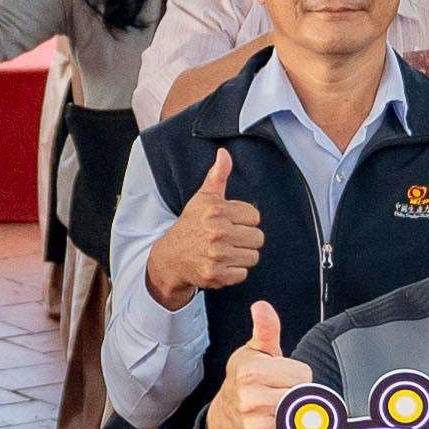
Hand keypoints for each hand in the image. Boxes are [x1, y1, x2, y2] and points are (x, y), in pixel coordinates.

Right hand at [150, 179, 267, 306]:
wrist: (171, 257)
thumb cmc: (191, 225)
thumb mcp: (203, 198)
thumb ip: (218, 175)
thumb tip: (224, 153)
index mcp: (216, 211)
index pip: (255, 216)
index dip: (244, 220)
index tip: (229, 222)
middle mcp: (216, 232)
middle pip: (258, 238)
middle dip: (245, 239)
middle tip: (228, 238)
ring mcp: (216, 255)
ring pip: (253, 256)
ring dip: (242, 256)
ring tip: (225, 251)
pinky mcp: (216, 275)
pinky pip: (243, 273)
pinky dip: (234, 272)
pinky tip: (221, 264)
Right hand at [205, 304, 302, 428]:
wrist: (225, 415)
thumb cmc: (243, 380)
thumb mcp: (254, 351)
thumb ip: (266, 329)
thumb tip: (262, 307)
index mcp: (251, 372)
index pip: (303, 374)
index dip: (297, 375)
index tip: (281, 377)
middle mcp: (251, 400)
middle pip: (303, 395)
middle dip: (297, 394)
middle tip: (280, 393)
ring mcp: (256, 426)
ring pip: (301, 416)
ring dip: (295, 415)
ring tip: (278, 409)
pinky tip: (277, 427)